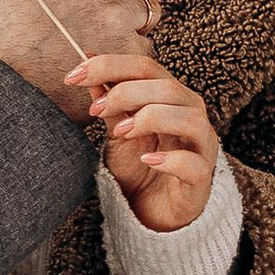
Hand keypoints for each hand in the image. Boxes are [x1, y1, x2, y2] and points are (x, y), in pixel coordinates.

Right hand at [0, 0, 156, 117]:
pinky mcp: (125, 49)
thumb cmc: (5, 40)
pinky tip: (103, 58)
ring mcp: (112, 14)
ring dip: (134, 19)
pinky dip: (128, 52)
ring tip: (105, 34)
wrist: (2, 89)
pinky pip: (144, 42)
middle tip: (114, 0)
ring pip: (149, 5)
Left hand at [66, 52, 220, 230]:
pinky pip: (194, 163)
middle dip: (126, 93)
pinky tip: (148, 160)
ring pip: (189, 118)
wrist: (152, 213)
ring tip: (120, 132)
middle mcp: (190, 115)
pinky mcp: (201, 179)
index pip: (145, 67)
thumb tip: (88, 61)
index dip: (110, 66)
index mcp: (170, 97)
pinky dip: (170, 159)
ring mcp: (200, 147)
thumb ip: (110, 101)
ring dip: (151, 119)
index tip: (74, 76)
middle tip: (95, 110)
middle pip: (167, 88)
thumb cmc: (139, 168)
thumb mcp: (118, 131)